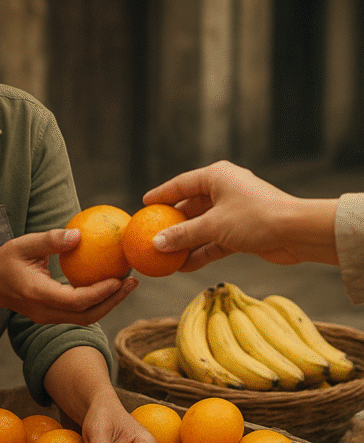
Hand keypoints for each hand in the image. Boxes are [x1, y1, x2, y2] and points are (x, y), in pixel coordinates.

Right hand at [0, 228, 137, 324]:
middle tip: (133, 282)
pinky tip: (109, 285)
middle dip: (113, 301)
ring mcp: (48, 318)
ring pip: (85, 318)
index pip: (75, 301)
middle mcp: (45, 312)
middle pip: (86, 316)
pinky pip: (79, 313)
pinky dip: (97, 302)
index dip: (100, 293)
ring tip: (127, 284)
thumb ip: (50, 240)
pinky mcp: (51, 316)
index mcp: (37, 294)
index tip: (119, 278)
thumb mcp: (22, 244)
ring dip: (108, 303)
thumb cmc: (3, 261)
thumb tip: (80, 234)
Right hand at [142, 160, 325, 269]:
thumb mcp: (213, 225)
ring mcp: (234, 210)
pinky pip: (215, 240)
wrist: (297, 233)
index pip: (181, 184)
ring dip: (186, 242)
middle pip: (191, 206)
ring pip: (202, 226)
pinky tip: (185, 265)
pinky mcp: (242, 230)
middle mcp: (225, 190)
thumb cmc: (255, 218)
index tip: (144, 205)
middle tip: (152, 234)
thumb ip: (183, 234)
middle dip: (173, 224)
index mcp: (217, 176)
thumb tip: (156, 243)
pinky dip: (202, 251)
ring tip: (166, 256)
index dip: (161, 195)